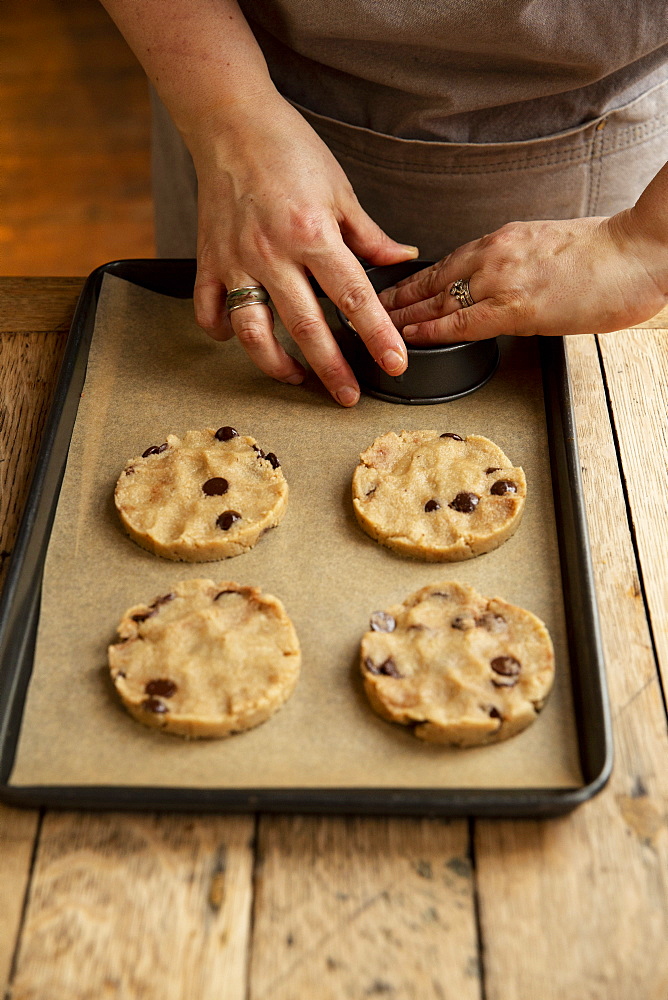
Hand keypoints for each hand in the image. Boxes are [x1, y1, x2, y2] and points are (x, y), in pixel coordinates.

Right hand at [191, 94, 417, 404]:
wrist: (229, 121)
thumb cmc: (289, 149)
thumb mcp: (340, 189)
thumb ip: (368, 235)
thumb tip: (403, 261)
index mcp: (313, 233)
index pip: (353, 297)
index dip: (377, 335)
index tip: (396, 364)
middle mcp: (272, 253)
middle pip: (306, 327)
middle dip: (331, 368)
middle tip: (348, 397)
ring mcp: (236, 261)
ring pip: (252, 331)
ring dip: (275, 364)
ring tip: (297, 378)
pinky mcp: (208, 261)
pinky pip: (210, 311)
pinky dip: (222, 332)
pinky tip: (240, 339)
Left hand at [378, 212, 667, 343]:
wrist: (640, 251)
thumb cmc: (607, 253)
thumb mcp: (549, 251)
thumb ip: (518, 267)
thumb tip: (504, 287)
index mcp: (502, 240)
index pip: (444, 262)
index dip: (411, 282)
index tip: (388, 292)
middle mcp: (494, 254)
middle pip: (429, 280)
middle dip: (392, 299)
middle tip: (358, 309)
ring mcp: (501, 279)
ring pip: (436, 301)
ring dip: (399, 317)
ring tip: (369, 329)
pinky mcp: (515, 307)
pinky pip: (460, 323)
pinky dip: (429, 331)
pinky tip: (406, 338)